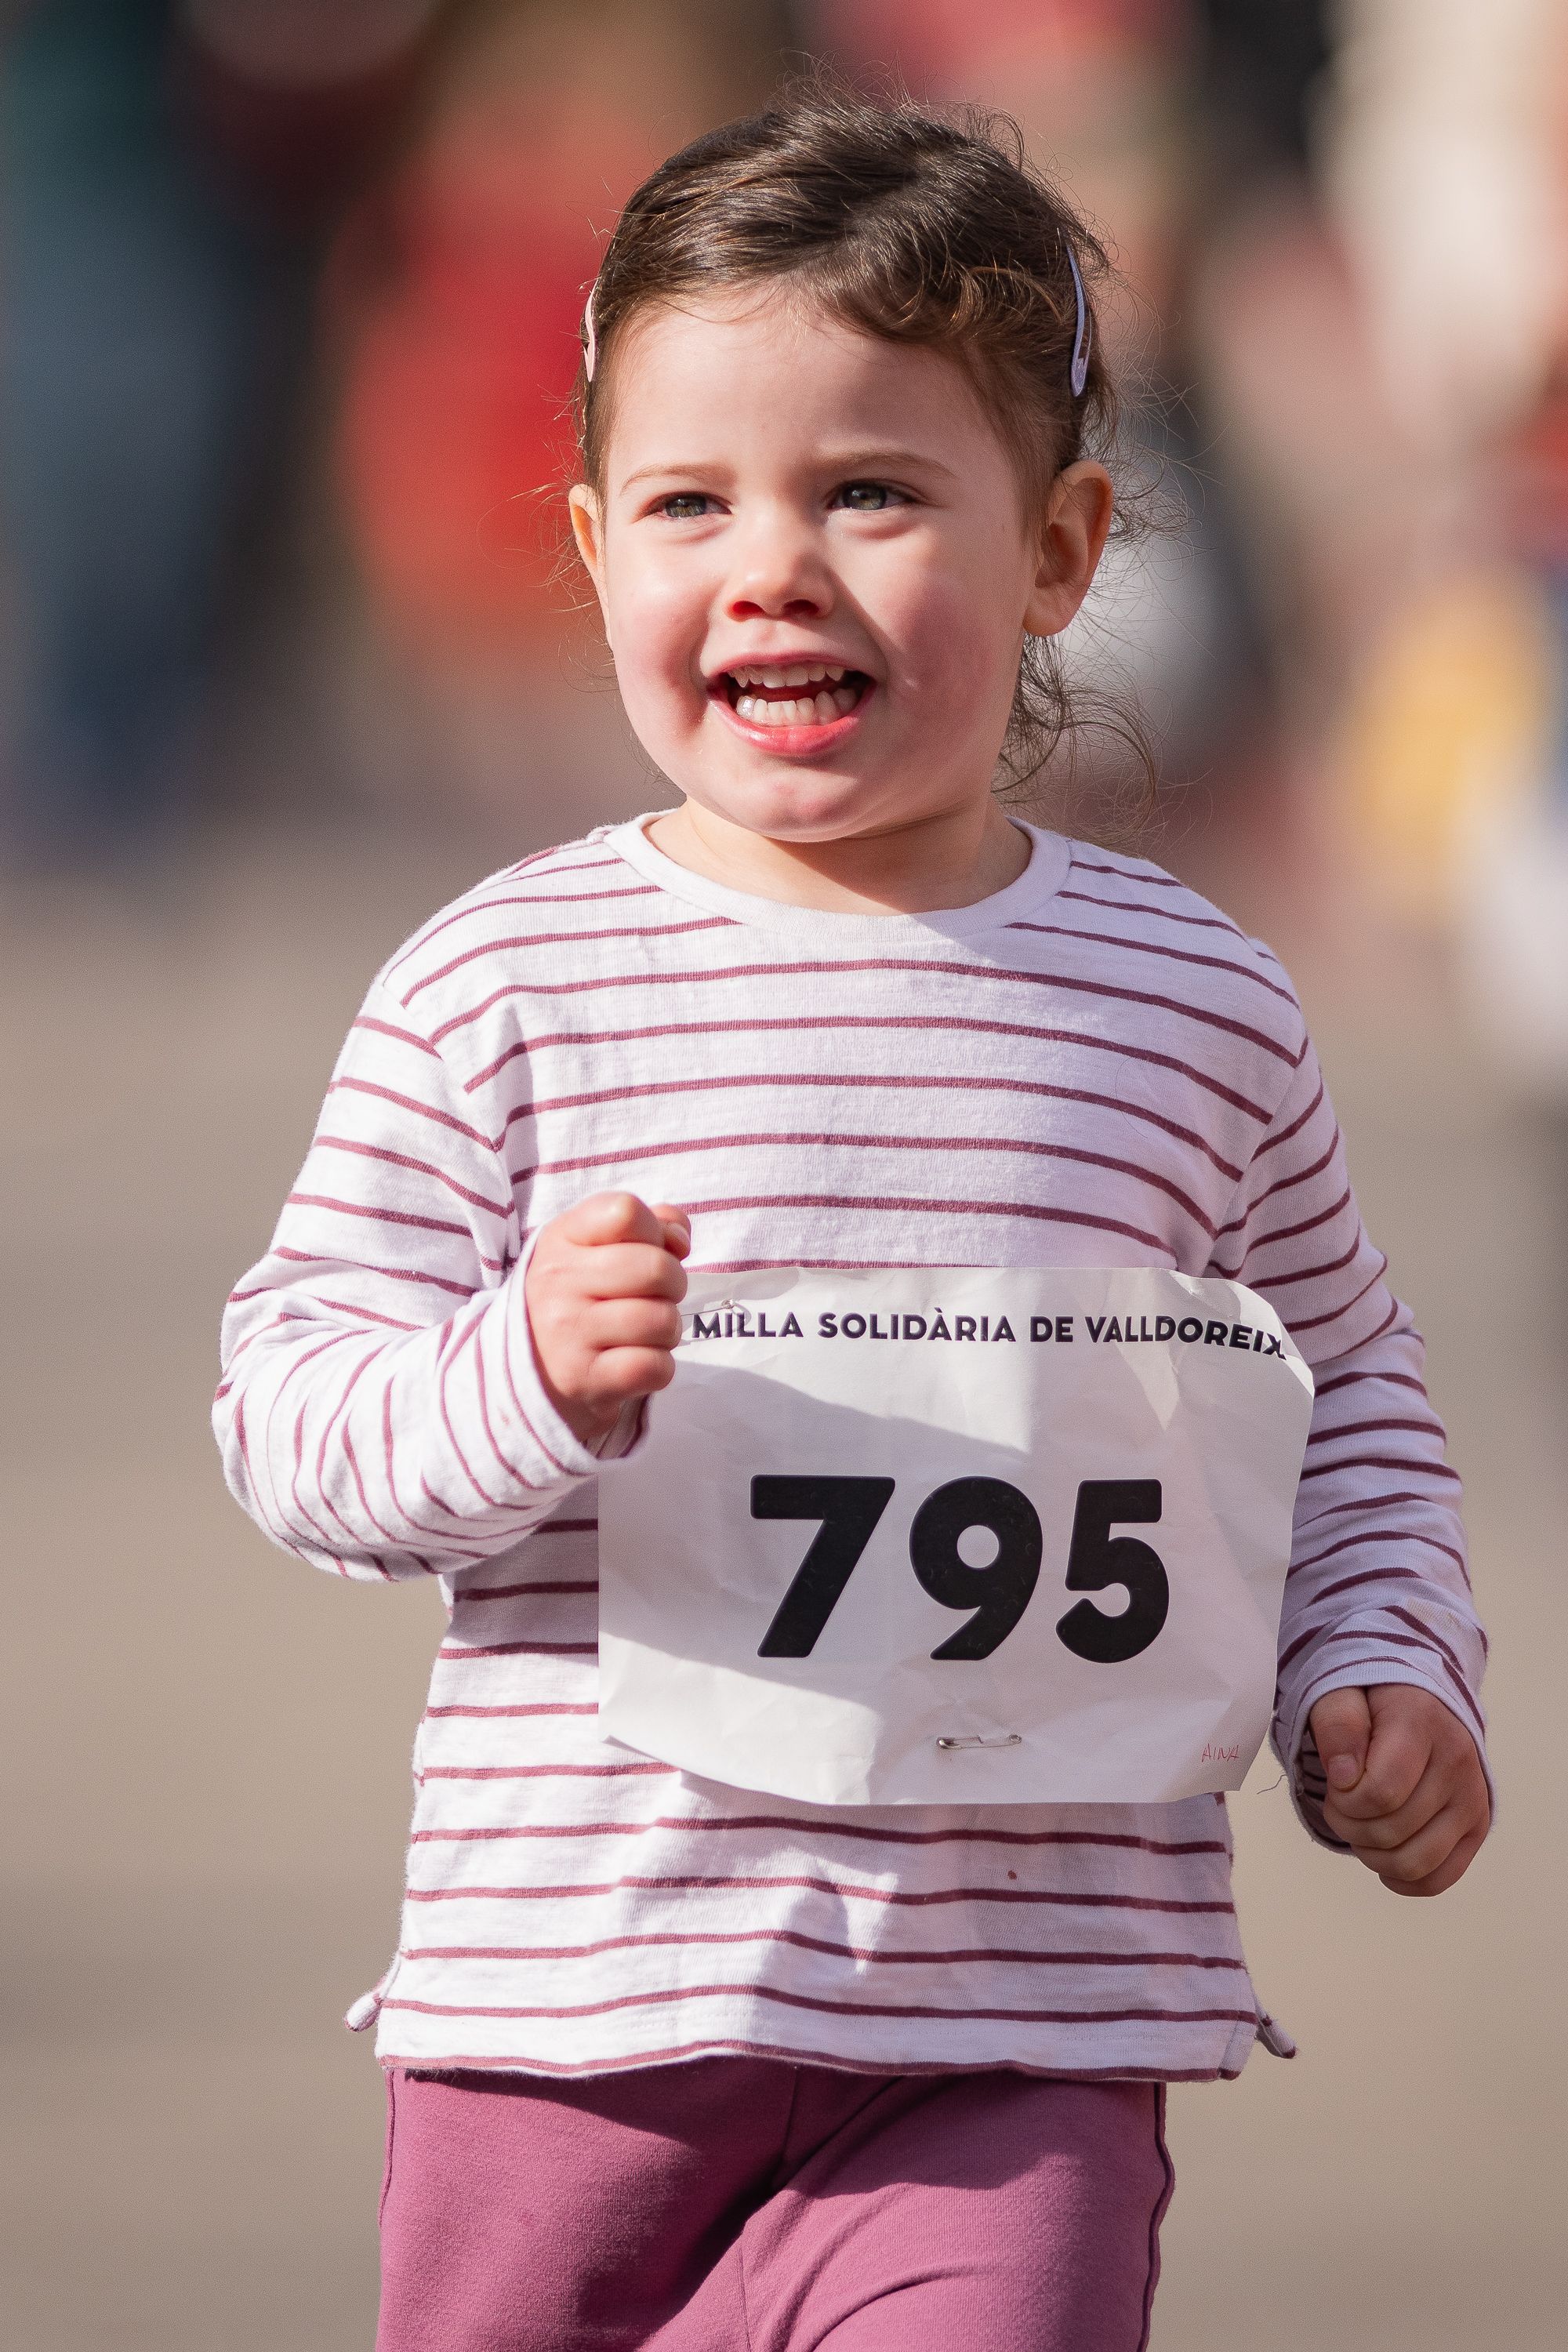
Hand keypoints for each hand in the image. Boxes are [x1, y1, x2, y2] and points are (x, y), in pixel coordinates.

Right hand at [524, 1191, 689, 1444]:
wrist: (531, 1366)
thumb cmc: (581, 1294)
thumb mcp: (597, 1246)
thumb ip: (647, 1225)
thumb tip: (679, 1237)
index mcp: (561, 1238)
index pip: (626, 1212)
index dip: (654, 1231)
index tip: (644, 1251)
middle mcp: (557, 1281)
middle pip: (657, 1268)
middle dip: (673, 1285)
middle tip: (653, 1298)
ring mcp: (567, 1332)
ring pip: (662, 1320)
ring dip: (667, 1330)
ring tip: (642, 1332)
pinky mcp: (582, 1379)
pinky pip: (655, 1367)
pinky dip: (659, 1368)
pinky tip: (635, 1361)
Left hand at [1308, 1684, 1488, 1896]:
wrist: (1416, 1702)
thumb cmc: (1371, 1702)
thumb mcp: (1340, 1693)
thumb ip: (1337, 1723)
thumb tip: (1345, 1776)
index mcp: (1422, 1721)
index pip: (1380, 1793)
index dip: (1344, 1798)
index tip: (1336, 1780)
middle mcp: (1458, 1761)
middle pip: (1390, 1832)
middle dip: (1349, 1823)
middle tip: (1342, 1799)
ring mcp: (1473, 1798)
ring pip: (1413, 1863)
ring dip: (1370, 1853)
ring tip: (1361, 1822)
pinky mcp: (1477, 1827)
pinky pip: (1437, 1880)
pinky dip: (1400, 1878)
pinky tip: (1382, 1853)